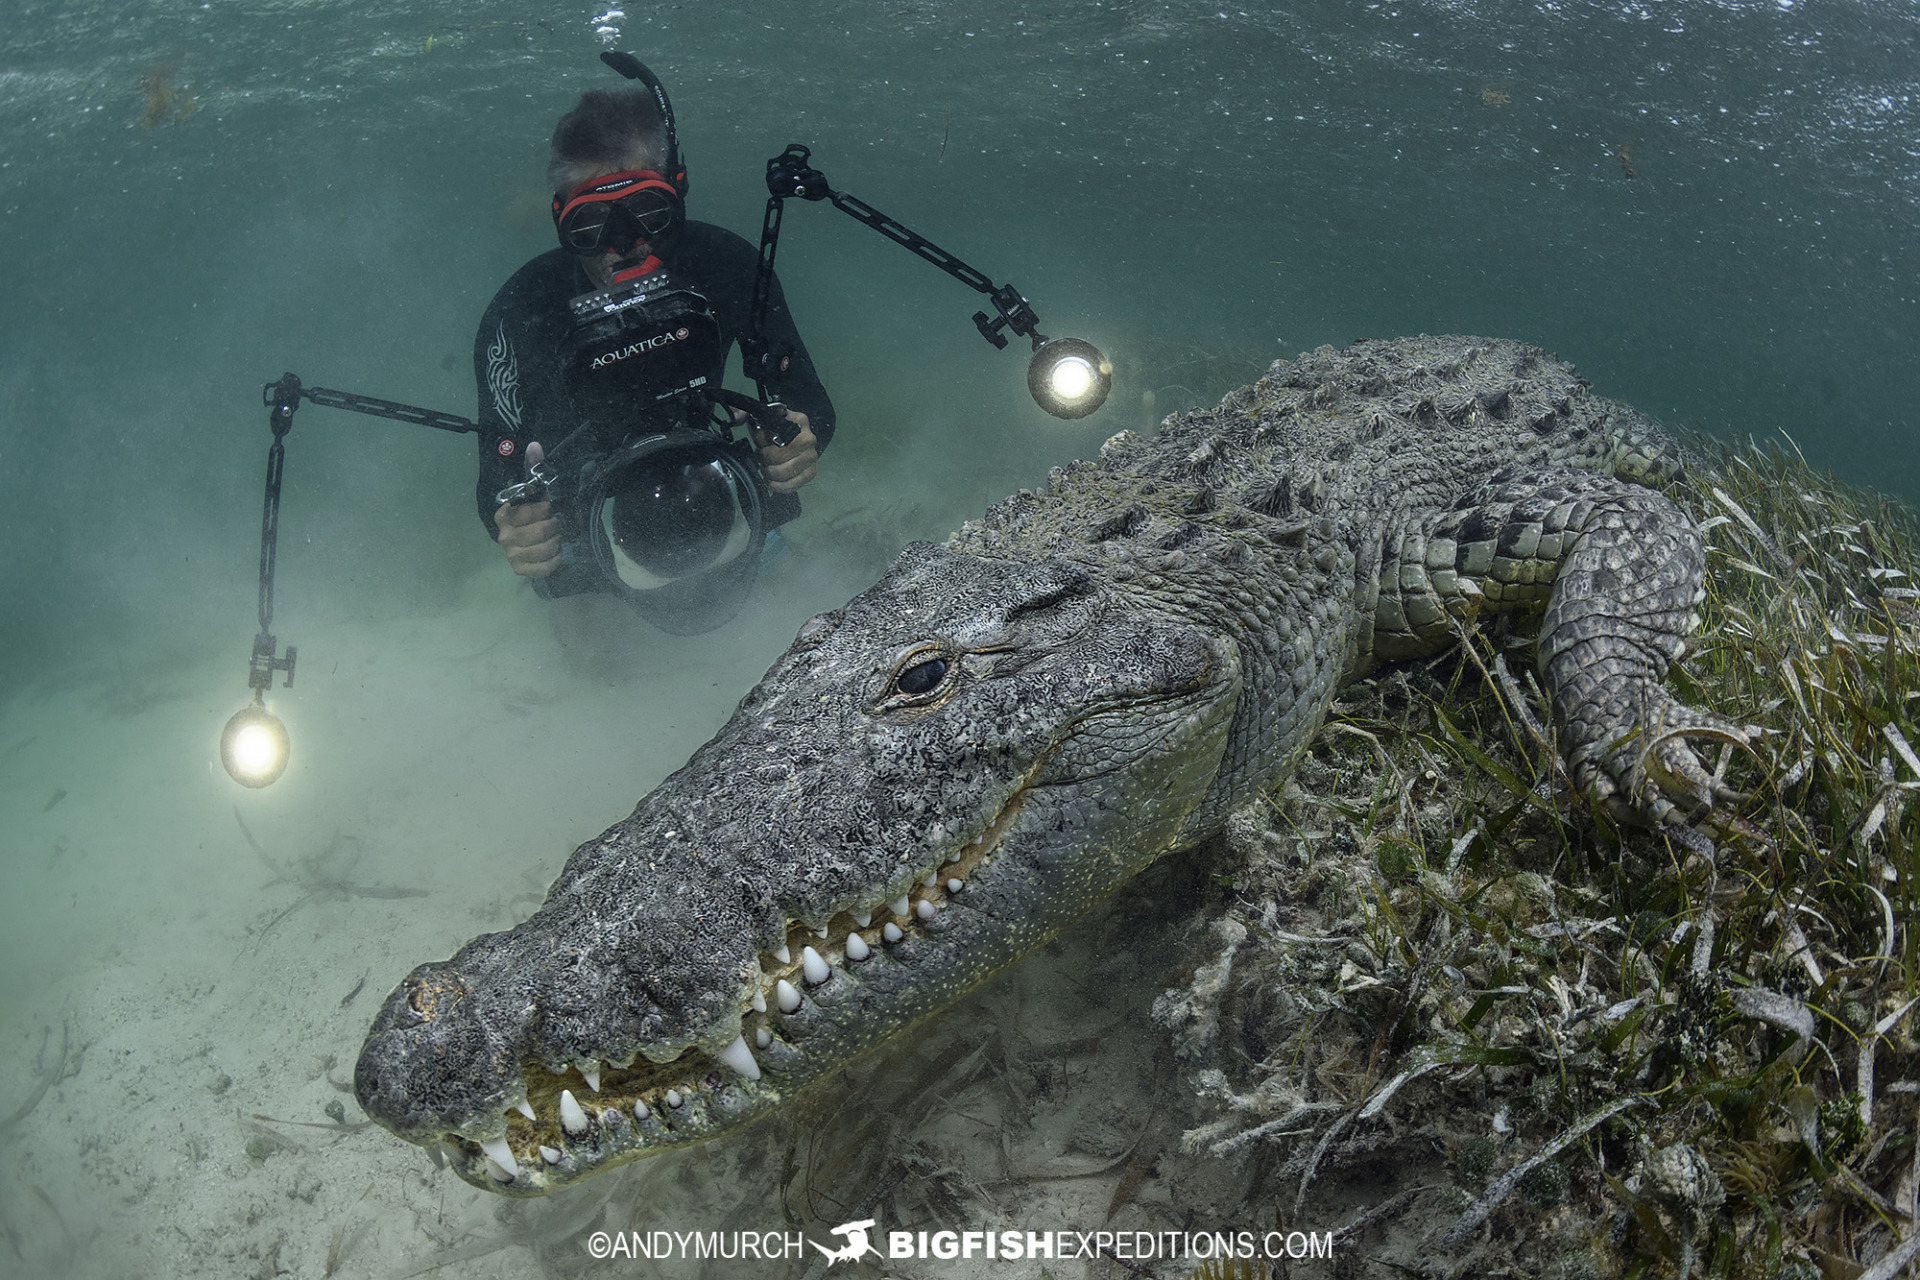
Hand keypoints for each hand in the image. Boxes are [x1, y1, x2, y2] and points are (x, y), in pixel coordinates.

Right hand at [494, 441, 561, 577]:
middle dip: (555, 527)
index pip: (529, 511)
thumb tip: (535, 445)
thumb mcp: (538, 492)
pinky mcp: (520, 570)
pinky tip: (557, 554)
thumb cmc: (539, 516)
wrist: (540, 545)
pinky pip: (544, 568)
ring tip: (557, 538)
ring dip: (557, 543)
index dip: (545, 510)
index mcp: (504, 514)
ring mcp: (510, 554)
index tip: (549, 509)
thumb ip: (535, 469)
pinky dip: (555, 560)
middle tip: (557, 525)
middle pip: (539, 531)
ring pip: (544, 549)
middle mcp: (503, 535)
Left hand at [752, 412, 817, 492]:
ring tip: (766, 470)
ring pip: (785, 472)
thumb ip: (761, 429)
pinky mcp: (812, 471)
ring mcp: (812, 456)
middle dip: (765, 460)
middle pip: (779, 457)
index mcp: (798, 422)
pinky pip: (794, 484)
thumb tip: (759, 436)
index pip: (777, 438)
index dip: (764, 445)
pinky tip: (772, 484)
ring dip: (770, 474)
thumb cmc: (775, 430)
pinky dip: (779, 487)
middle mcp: (809, 439)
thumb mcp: (766, 423)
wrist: (792, 436)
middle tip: (761, 459)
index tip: (760, 447)